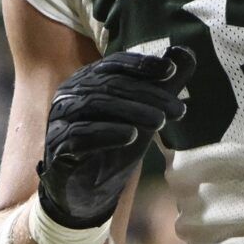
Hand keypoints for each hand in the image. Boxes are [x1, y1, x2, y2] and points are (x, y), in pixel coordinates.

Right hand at [38, 47, 193, 227]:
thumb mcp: (144, 113)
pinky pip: (80, 135)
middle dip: (148, 95)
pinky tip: (131, 136)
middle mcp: (70, 93)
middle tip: (177, 109)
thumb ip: (163, 84)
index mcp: (88, 79)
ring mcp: (60, 119)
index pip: (115, 64)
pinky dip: (107, 133)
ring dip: (132, 111)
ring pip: (96, 105)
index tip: (170, 71)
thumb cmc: (115, 146)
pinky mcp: (57, 146)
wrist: (87, 191)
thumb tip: (186, 53)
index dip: (142, 65)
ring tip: (160, 122)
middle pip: (110, 85)